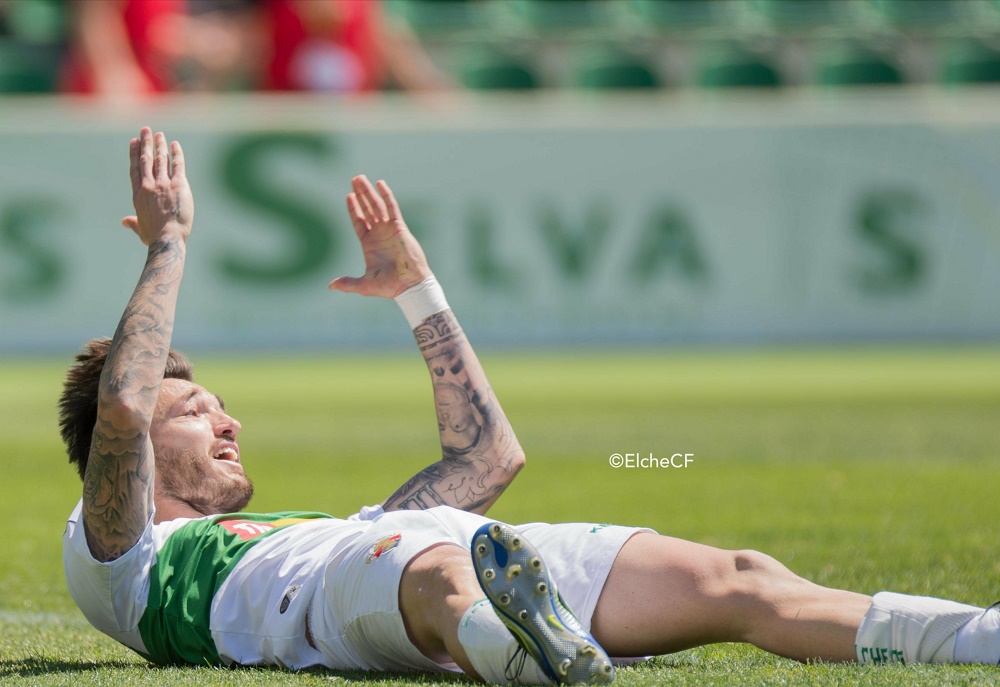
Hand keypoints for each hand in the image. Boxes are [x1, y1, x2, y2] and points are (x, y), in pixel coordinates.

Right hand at [121, 127, 193, 244]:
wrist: (167, 238)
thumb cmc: (154, 236)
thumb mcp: (140, 229)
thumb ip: (133, 222)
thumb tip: (124, 222)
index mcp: (138, 194)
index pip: (135, 169)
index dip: (134, 154)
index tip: (134, 142)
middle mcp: (149, 186)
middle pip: (146, 159)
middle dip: (145, 143)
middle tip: (145, 130)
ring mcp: (163, 184)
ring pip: (160, 159)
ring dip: (160, 145)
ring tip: (159, 134)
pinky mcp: (179, 185)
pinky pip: (177, 165)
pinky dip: (176, 154)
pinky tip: (175, 145)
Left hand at [329, 175, 431, 297]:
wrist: (409, 286)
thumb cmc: (389, 286)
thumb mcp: (363, 284)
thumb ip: (347, 283)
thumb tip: (330, 286)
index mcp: (369, 244)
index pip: (359, 222)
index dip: (353, 209)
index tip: (349, 196)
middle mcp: (379, 234)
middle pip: (367, 209)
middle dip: (360, 194)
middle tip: (354, 179)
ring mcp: (389, 229)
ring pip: (377, 205)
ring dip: (368, 191)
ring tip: (360, 178)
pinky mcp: (399, 227)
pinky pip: (392, 208)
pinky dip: (386, 195)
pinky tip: (380, 184)